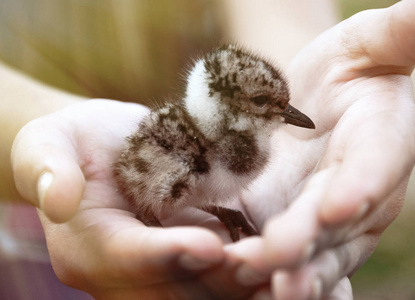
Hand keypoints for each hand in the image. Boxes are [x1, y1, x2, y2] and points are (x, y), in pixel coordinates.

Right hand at [12, 99, 269, 298]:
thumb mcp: (48, 143)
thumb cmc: (76, 142)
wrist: (105, 150)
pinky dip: (254, 272)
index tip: (209, 244)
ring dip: (245, 284)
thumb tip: (58, 198)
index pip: (128, 259)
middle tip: (267, 266)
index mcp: (88, 248)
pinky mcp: (191, 257)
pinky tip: (290, 262)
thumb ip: (47, 167)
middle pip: (175, 290)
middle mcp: (127, 273)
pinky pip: (223, 274)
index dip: (168, 254)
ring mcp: (163, 269)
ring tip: (290, 271)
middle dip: (220, 280)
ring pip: (206, 291)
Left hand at [232, 0, 414, 297]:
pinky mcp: (285, 222)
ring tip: (247, 276)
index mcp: (384, 142)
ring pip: (308, 250)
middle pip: (336, 222)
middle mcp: (357, 189)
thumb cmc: (351, 66)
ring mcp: (321, 214)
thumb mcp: (374, 41)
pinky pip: (277, 252)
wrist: (317, 99)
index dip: (362, 185)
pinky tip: (230, 275)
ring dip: (281, 269)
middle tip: (279, 260)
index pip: (377, 165)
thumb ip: (411, 29)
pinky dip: (260, 269)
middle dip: (308, 241)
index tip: (339, 204)